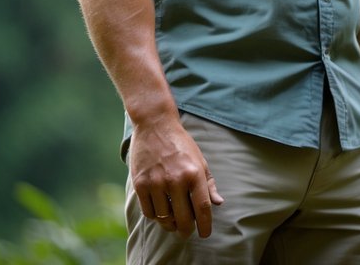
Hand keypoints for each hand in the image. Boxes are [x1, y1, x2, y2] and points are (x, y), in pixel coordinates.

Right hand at [128, 114, 223, 237]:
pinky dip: (155, 216)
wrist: (155, 125)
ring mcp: (157, 182)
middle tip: (187, 232)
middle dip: (187, 229)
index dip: (205, 224)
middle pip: (183, 217)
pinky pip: (149, 212)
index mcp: (194, 173)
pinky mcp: (140, 183)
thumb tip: (218, 203)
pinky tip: (160, 212)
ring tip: (174, 221)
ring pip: (164, 217)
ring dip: (170, 223)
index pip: (202, 208)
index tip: (205, 234)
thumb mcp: (200, 160)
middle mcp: (176, 179)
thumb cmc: (181, 145)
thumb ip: (209, 184)